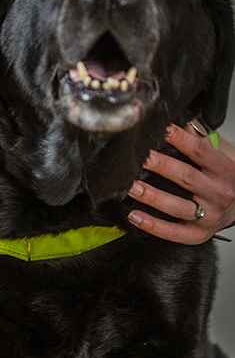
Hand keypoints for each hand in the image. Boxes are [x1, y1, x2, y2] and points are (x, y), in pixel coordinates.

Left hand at [127, 123, 234, 243]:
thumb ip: (200, 143)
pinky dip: (153, 225)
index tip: (162, 130)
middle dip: (162, 166)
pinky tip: (135, 216)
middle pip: (187, 177)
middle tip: (141, 158)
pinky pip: (173, 232)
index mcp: (223, 170)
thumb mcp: (219, 161)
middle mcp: (217, 193)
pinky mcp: (197, 234)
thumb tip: (179, 122)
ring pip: (178, 206)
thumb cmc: (225, 183)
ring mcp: (208, 216)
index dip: (181, 140)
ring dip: (153, 197)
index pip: (201, 151)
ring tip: (132, 187)